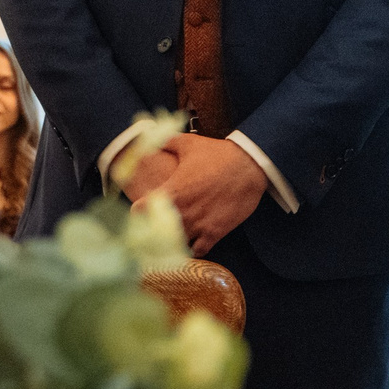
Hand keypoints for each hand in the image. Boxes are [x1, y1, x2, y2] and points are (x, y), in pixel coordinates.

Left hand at [134, 134, 268, 255]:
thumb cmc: (218, 154)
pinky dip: (193, 249)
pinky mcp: (215, 232)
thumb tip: (152, 138)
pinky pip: (198, 251)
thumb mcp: (189, 144)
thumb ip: (167, 142)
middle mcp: (181, 212)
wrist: (250, 165)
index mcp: (171, 191)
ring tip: (174, 237)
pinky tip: (193, 242)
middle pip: (155, 233)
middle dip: (154, 231)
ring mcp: (198, 224)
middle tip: (156, 229)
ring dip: (173, 241)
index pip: (140, 211)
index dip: (138, 212)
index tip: (142, 212)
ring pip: (176, 244)